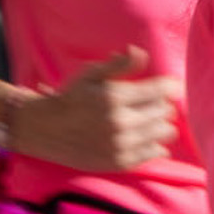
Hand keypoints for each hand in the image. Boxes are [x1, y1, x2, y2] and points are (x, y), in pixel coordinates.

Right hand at [2, 48, 181, 172]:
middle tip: (150, 102)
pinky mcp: (120, 162)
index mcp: (115, 97)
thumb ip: (119, 63)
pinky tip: (141, 136)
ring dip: (161, 124)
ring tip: (147, 119)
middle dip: (162, 104)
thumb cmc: (71, 97)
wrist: (46, 130)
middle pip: (166, 112)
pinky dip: (154, 143)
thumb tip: (140, 51)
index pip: (162, 90)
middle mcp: (120, 123)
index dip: (167, 86)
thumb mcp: (90, 74)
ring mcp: (121, 145)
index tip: (163, 85)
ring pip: (165, 132)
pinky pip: (156, 152)